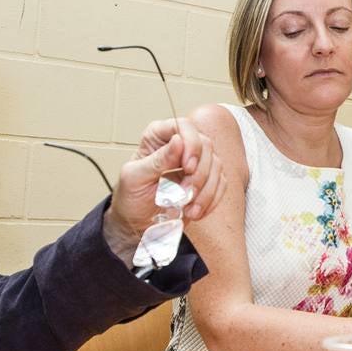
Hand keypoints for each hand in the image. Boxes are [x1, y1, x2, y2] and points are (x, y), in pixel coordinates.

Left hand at [102, 117, 225, 262]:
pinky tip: (195, 211)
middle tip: (184, 195)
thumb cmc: (130, 198)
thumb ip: (157, 160)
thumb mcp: (135, 178)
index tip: (188, 167)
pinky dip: (211, 200)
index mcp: (158, 137)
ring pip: (216, 165)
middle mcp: (180, 145)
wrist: (137, 224)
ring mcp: (196, 162)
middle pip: (206, 146)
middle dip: (198, 174)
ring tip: (187, 208)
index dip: (191, 144)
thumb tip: (178, 140)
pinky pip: (221, 184)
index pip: (184, 126)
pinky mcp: (206, 180)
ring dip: (205, 191)